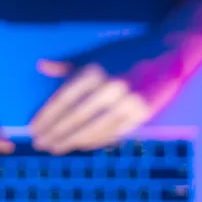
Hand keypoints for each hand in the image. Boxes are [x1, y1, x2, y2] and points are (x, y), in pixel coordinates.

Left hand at [28, 27, 201, 153]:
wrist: (168, 53)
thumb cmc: (127, 53)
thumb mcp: (96, 54)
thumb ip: (68, 64)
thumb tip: (41, 65)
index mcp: (94, 71)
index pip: (63, 99)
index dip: (46, 116)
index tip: (33, 128)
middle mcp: (109, 87)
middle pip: (74, 117)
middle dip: (55, 133)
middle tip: (40, 144)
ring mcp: (127, 102)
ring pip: (93, 129)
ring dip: (72, 141)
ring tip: (56, 148)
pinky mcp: (142, 114)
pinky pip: (113, 132)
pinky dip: (95, 140)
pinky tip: (82, 145)